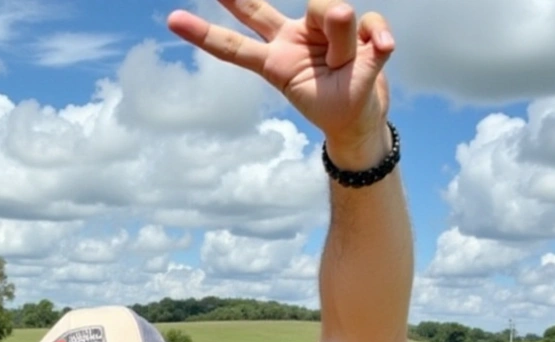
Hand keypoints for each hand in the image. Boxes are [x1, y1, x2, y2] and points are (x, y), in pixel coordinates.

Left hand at [167, 0, 393, 167]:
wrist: (363, 118)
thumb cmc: (335, 105)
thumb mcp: (323, 91)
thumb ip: (332, 50)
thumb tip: (344, 12)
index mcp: (274, 61)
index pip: (234, 46)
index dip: (204, 34)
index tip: (172, 20)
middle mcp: (292, 39)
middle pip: (258, 11)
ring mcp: (322, 30)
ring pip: (329, 13)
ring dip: (344, 42)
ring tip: (350, 63)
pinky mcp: (356, 28)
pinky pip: (368, 21)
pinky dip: (377, 36)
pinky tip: (382, 48)